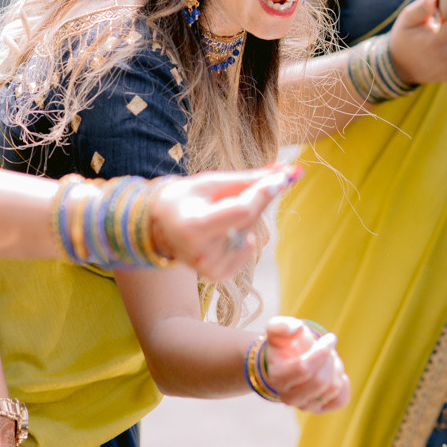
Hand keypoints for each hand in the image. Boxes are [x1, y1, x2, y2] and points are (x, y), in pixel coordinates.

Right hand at [149, 164, 302, 282]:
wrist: (160, 227)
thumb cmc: (185, 198)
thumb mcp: (210, 183)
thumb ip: (247, 179)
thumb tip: (286, 171)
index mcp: (194, 227)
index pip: (242, 211)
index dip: (264, 193)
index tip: (285, 176)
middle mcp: (201, 253)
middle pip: (249, 220)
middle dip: (263, 196)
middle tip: (276, 177)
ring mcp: (210, 268)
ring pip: (250, 232)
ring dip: (247, 217)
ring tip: (221, 213)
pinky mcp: (217, 275)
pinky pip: (248, 248)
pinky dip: (242, 235)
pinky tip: (222, 232)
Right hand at [259, 316, 349, 412]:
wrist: (288, 361)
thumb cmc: (285, 344)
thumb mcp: (279, 329)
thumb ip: (282, 325)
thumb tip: (296, 328)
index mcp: (278, 377)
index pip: (304, 369)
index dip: (321, 351)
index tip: (330, 338)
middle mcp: (289, 397)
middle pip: (321, 381)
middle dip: (330, 360)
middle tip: (328, 348)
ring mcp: (305, 406)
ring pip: (332, 389)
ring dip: (336, 368)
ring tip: (329, 359)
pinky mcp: (320, 409)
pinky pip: (341, 400)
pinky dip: (343, 384)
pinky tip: (335, 372)